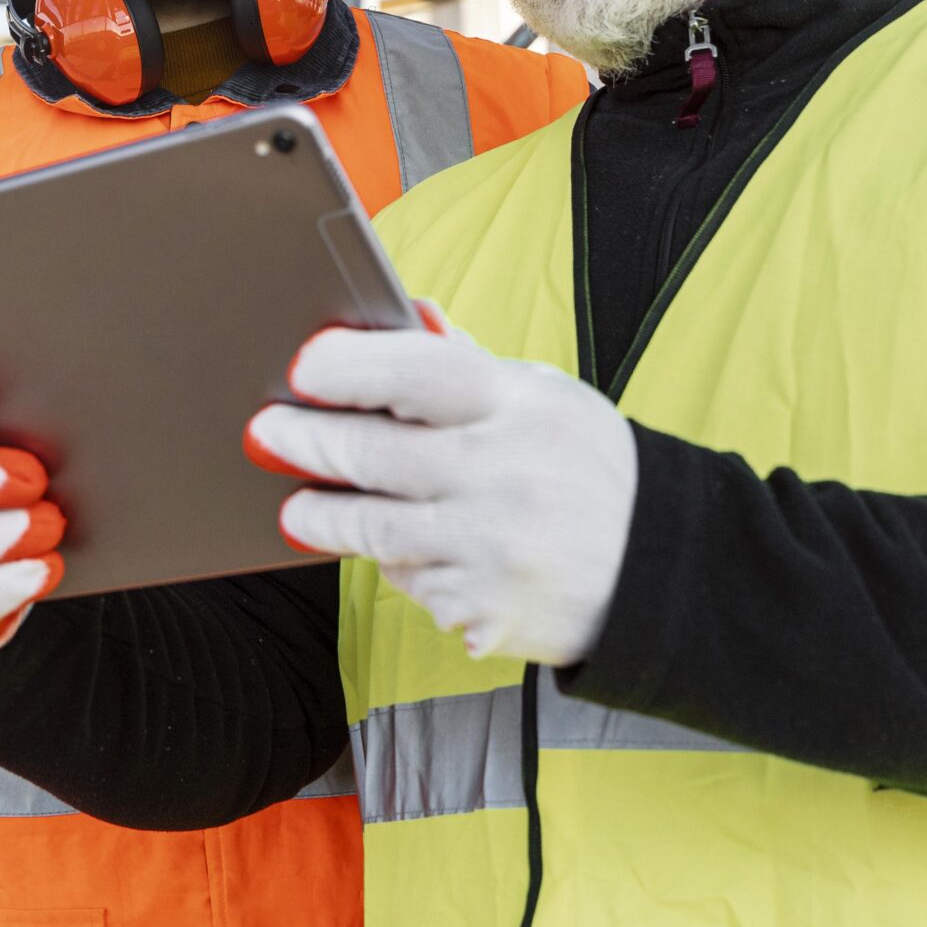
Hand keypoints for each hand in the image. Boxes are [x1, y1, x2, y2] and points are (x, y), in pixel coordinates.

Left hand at [244, 322, 637, 665]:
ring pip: (375, 531)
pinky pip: (410, 582)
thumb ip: (467, 365)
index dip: (352, 366)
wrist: (660, 572)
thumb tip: (408, 315)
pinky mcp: (481, 611)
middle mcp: (504, 477)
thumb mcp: (545, 398)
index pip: (419, 372)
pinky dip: (399, 564)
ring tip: (297, 508)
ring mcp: (490, 550)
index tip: (305, 366)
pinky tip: (409, 549)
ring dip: (324, 515)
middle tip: (266, 433)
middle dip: (308, 442)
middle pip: (377, 455)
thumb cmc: (588, 469)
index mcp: (519, 407)